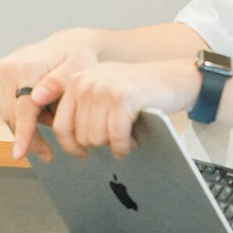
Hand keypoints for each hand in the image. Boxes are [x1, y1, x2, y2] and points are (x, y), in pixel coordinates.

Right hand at [0, 29, 97, 162]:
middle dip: (31, 134)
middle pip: (12, 115)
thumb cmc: (75, 58)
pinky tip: (38, 108)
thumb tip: (36, 97)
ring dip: (27, 123)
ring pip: (7, 114)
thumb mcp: (78, 69)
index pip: (23, 107)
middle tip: (50, 149)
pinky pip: (5, 106)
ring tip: (49, 113)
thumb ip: (59, 84)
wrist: (64, 44)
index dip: (23, 133)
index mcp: (28, 66)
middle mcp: (8, 67)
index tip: (19, 154)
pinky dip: (21, 113)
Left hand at [31, 57, 199, 159]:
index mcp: (76, 82)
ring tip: (125, 138)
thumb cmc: (136, 91)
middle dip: (99, 144)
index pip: (61, 124)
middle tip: (115, 140)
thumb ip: (82, 107)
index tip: (81, 154)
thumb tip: (68, 142)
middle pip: (80, 135)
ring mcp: (104, 89)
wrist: (171, 78)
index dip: (70, 146)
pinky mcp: (123, 97)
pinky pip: (116, 136)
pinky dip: (123, 146)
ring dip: (113, 145)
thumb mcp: (101, 91)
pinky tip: (130, 144)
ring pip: (96, 138)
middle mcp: (86, 83)